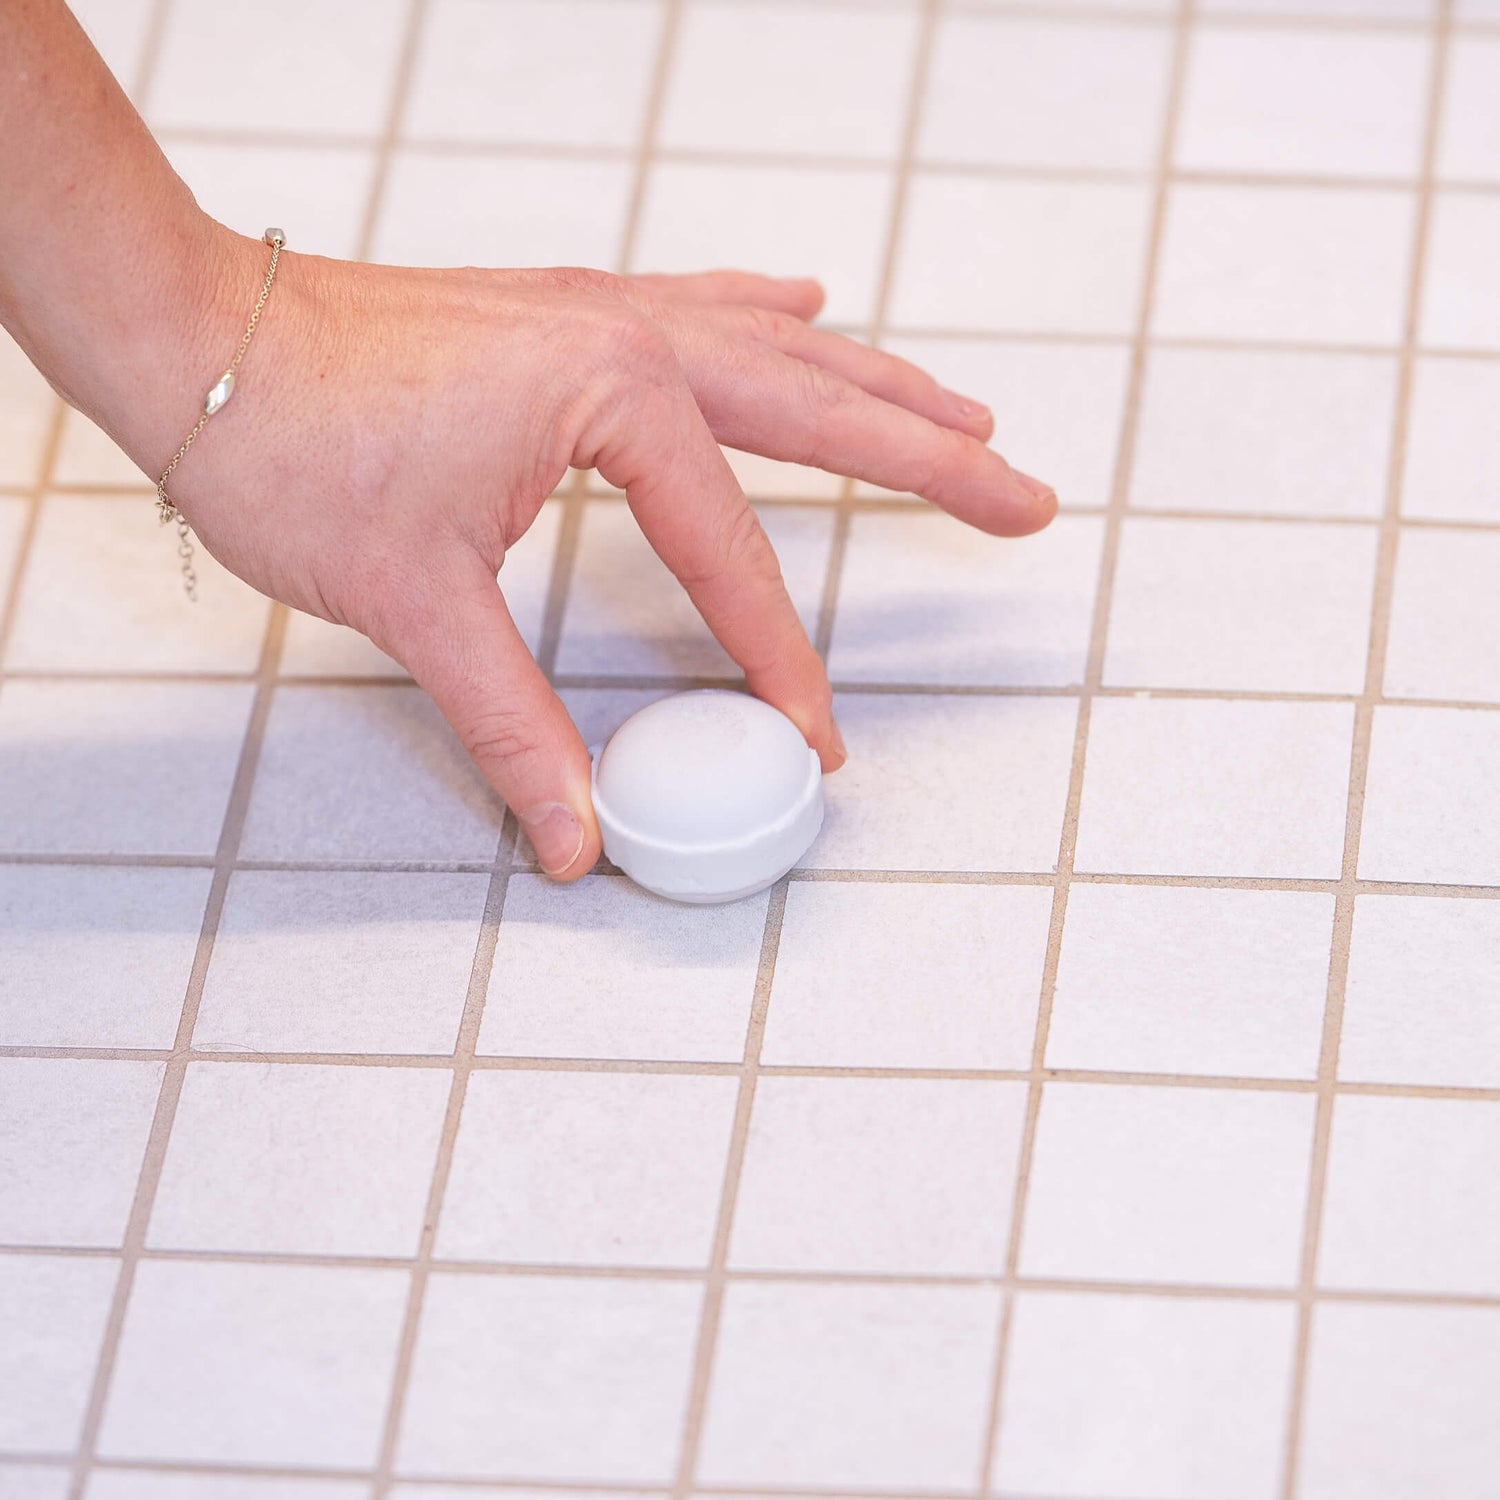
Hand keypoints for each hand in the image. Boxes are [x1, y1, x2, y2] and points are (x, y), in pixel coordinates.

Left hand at [150, 229, 1056, 878]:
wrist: (192, 331)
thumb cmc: (291, 437)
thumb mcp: (418, 602)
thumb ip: (517, 723)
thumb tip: (580, 830)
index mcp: (618, 398)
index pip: (735, 557)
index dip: (780, 659)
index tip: (814, 734)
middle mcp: (633, 339)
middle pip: (824, 414)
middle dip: (934, 464)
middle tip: (1027, 498)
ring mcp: (604, 313)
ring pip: (783, 349)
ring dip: (881, 384)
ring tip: (964, 415)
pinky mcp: (567, 310)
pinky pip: (705, 305)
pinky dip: (772, 317)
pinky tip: (811, 303)